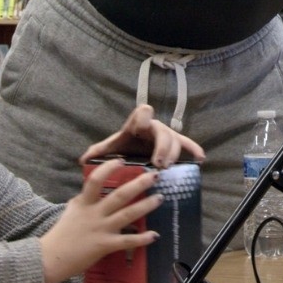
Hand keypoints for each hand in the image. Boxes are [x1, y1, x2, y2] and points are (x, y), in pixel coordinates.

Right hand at [39, 158, 163, 282]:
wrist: (51, 258)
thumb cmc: (62, 232)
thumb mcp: (73, 208)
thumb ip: (85, 197)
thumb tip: (95, 185)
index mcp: (85, 202)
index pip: (96, 180)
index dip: (108, 168)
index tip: (121, 160)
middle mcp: (95, 213)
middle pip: (119, 195)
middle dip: (138, 184)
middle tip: (154, 176)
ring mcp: (101, 229)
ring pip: (127, 215)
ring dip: (145, 206)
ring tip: (160, 198)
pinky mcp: (105, 246)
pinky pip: (126, 242)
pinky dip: (141, 238)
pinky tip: (154, 235)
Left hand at [80, 104, 204, 170]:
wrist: (132, 149)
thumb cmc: (122, 148)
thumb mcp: (111, 149)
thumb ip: (99, 152)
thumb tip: (82, 160)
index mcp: (136, 125)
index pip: (141, 114)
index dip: (143, 117)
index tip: (141, 125)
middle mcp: (153, 127)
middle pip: (162, 130)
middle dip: (161, 146)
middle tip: (157, 164)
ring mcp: (165, 135)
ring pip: (174, 138)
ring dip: (172, 153)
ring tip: (167, 168)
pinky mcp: (174, 144)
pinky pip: (187, 144)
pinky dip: (194, 149)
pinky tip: (200, 159)